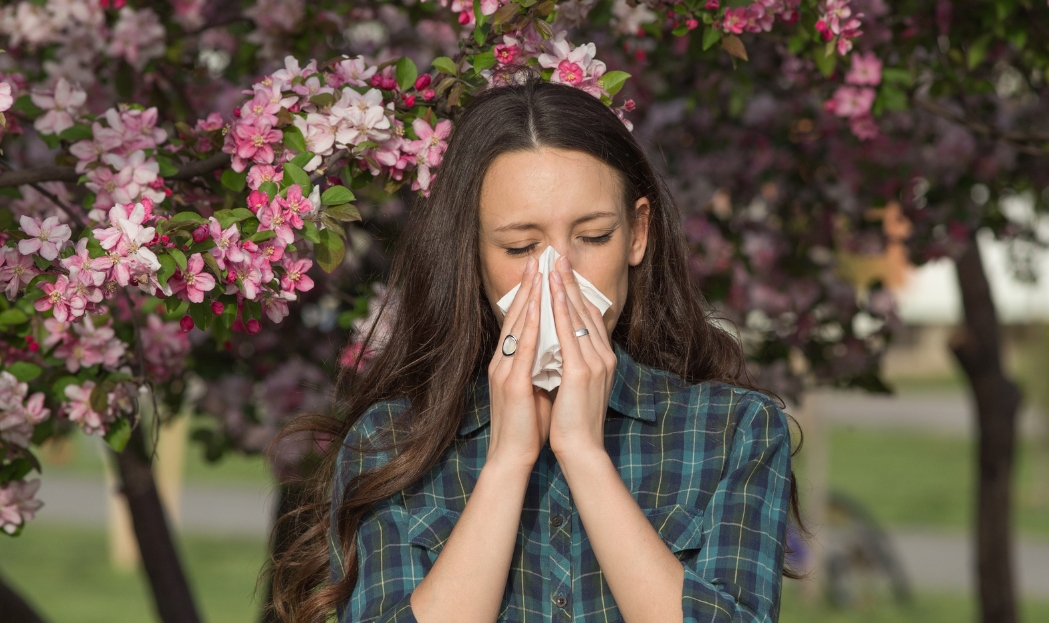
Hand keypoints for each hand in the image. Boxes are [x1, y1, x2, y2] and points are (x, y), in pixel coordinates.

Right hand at [486, 256, 552, 470]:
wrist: (512, 456)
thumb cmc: (527, 426)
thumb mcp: (535, 388)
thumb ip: (542, 366)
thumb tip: (559, 347)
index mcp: (508, 363)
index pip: (519, 321)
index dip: (529, 295)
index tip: (540, 272)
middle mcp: (502, 362)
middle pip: (515, 316)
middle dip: (528, 287)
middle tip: (538, 259)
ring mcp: (505, 372)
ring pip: (517, 327)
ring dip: (528, 298)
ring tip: (538, 273)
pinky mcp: (513, 385)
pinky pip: (523, 351)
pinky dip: (531, 328)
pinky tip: (539, 311)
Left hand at [547, 255, 616, 458]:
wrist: (581, 449)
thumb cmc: (574, 421)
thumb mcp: (575, 385)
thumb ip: (572, 362)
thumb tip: (559, 345)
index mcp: (602, 359)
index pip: (588, 317)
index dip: (576, 292)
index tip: (563, 270)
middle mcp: (603, 356)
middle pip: (586, 310)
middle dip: (571, 281)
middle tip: (559, 254)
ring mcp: (595, 363)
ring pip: (579, 316)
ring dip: (566, 288)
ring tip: (554, 263)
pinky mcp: (582, 372)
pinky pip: (571, 334)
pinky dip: (563, 311)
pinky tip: (554, 293)